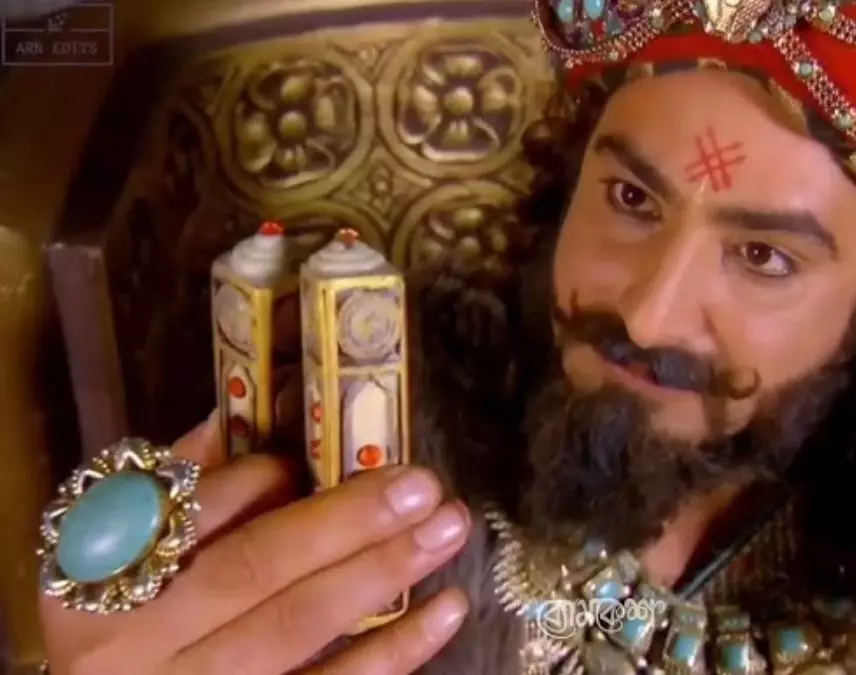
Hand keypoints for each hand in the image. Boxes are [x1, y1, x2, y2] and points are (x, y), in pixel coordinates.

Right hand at [40, 415, 471, 674]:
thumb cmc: (119, 626)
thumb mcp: (111, 553)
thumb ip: (174, 486)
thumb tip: (239, 413)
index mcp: (94, 577)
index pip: (186, 511)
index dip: (262, 478)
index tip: (331, 452)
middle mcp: (133, 643)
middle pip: (252, 570)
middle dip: (346, 521)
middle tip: (423, 485)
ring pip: (294, 628)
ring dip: (381, 574)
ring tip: (447, 530)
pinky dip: (393, 651)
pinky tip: (446, 609)